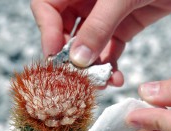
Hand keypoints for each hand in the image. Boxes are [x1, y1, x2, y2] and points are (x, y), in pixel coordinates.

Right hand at [31, 0, 170, 86]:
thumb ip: (99, 26)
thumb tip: (77, 60)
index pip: (47, 8)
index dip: (47, 32)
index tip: (55, 56)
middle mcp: (85, 1)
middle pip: (66, 32)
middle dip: (73, 57)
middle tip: (80, 77)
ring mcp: (104, 15)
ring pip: (90, 46)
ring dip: (94, 67)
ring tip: (102, 82)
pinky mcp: (123, 26)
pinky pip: (111, 49)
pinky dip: (112, 65)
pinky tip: (116, 78)